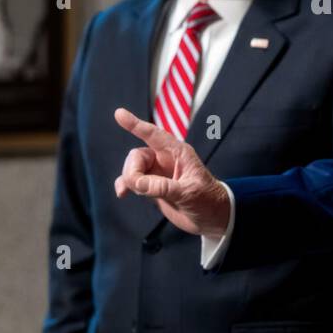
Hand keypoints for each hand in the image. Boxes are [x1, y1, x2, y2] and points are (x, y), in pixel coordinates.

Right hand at [112, 108, 231, 237]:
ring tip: (132, 192)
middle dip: (132, 170)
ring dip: (128, 179)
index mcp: (178, 153)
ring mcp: (158, 174)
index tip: (119, 113)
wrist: (212, 218)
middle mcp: (166, 160)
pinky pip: (133, 181)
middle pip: (138, 156)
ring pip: (133, 168)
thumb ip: (163, 187)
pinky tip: (122, 193)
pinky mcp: (153, 187)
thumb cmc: (208, 200)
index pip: (154, 135)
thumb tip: (138, 183)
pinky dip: (125, 185)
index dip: (136, 124)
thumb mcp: (188, 192)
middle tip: (138, 187)